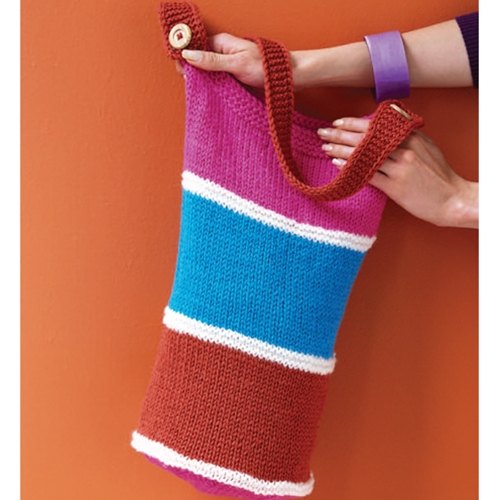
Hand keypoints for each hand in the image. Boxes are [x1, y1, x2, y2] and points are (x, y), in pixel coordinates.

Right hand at [175, 33, 265, 87]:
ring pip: (205, 70)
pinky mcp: (230, 74)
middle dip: (192, 71)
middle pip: (197, 59)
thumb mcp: (236, 64)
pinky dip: (211, 85)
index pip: (193, 47)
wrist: (285, 76)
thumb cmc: (264, 67)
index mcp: (220, 42)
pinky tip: (210, 93)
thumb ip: (212, 61)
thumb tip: (188, 55)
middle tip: (193, 85)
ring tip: (201, 91)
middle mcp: (220, 51)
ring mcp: (225, 63)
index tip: (184, 74)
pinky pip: (214, 78)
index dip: (185, 59)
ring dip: (201, 80)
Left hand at [317, 118, 477, 228]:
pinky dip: (351, 168)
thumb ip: (406, 138)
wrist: (452, 200)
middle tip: (322, 132)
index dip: (354, 123)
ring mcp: (399, 167)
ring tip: (324, 147)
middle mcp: (404, 149)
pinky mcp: (395, 185)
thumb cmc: (438, 176)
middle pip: (366, 138)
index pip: (376, 125)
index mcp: (411, 136)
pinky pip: (367, 174)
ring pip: (363, 155)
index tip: (337, 122)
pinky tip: (337, 165)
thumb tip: (383, 131)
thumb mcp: (426, 148)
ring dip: (340, 151)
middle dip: (340, 134)